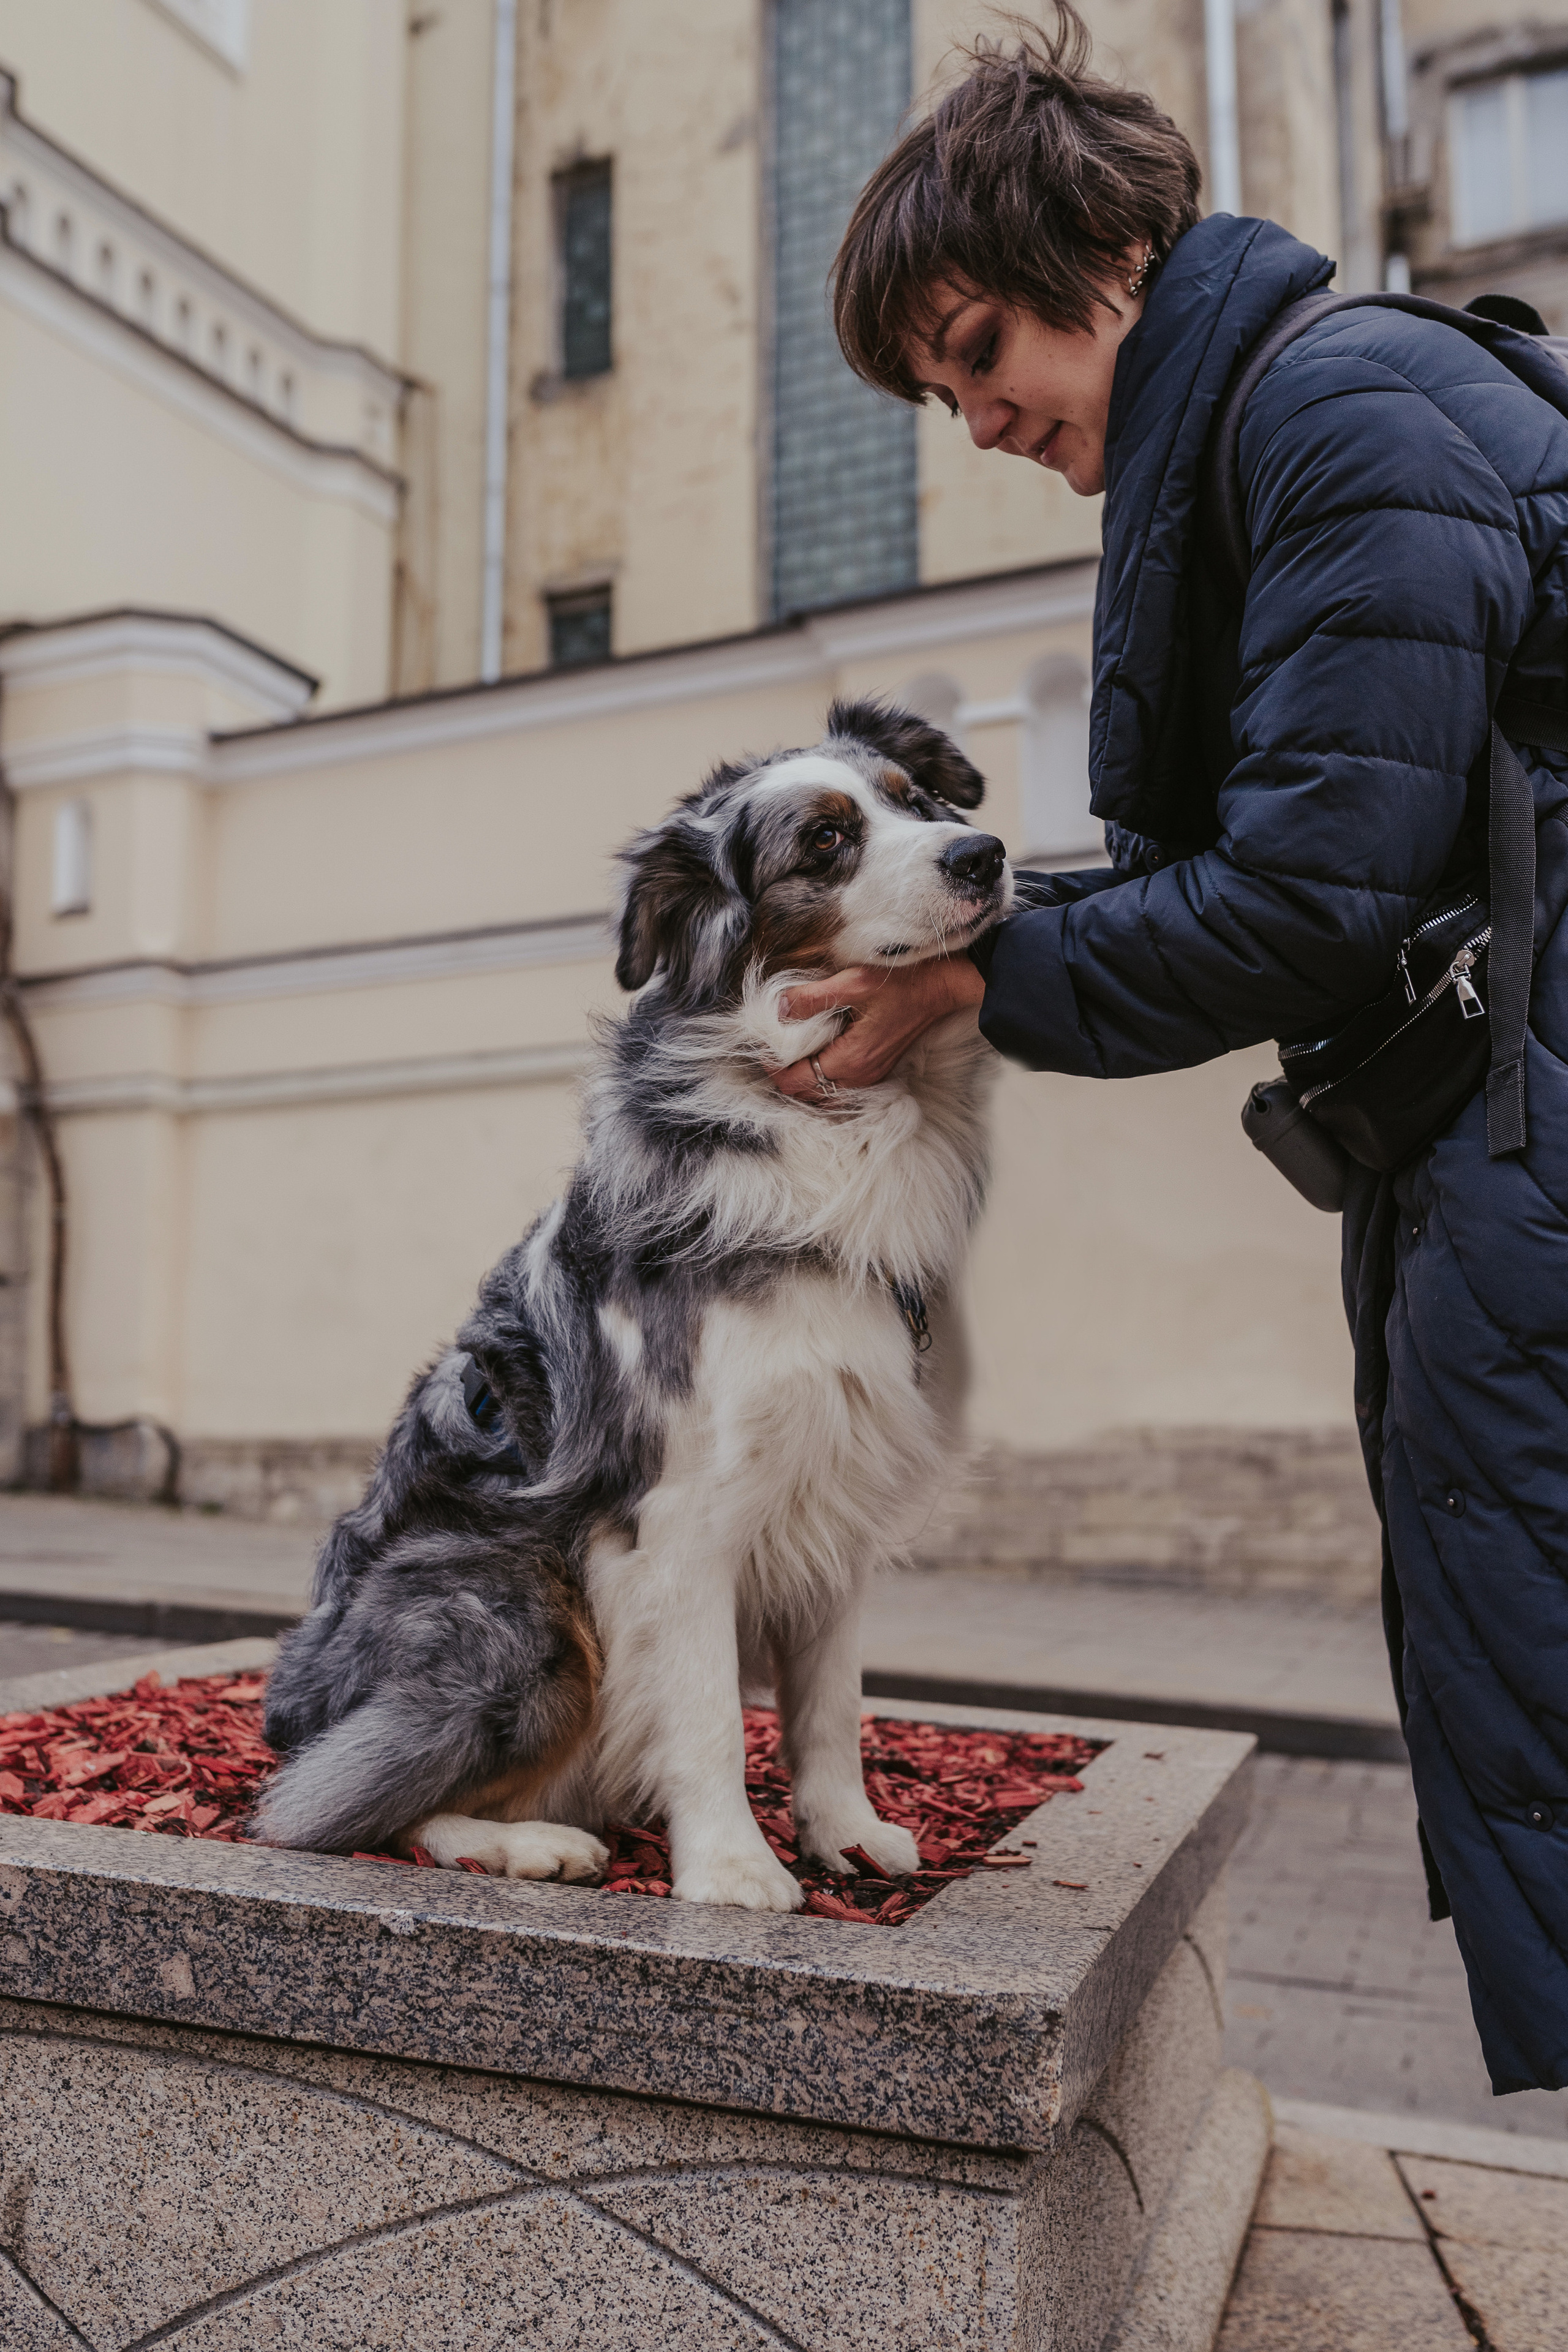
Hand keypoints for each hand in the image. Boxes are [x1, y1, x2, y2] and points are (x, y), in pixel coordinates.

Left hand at [772, 957, 985, 1097]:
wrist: (940, 988)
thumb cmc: (900, 983)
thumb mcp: (853, 983)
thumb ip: (812, 998)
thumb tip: (778, 1009)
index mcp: (849, 1060)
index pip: (796, 1081)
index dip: (773, 1068)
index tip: (762, 1046)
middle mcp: (859, 1077)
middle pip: (806, 1094)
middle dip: (785, 1077)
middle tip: (771, 1050)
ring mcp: (870, 1077)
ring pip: (823, 1095)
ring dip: (803, 1081)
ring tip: (789, 1056)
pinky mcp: (877, 1070)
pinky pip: (840, 1088)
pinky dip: (822, 1080)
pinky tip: (816, 1058)